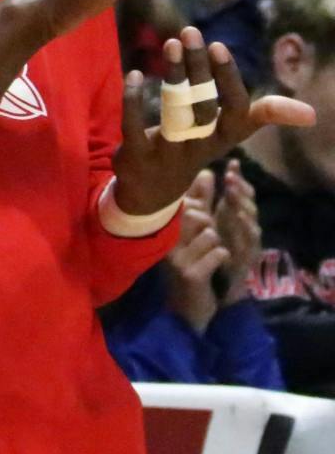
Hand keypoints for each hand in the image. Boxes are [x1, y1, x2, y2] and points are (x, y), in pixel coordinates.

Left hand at [113, 27, 314, 216]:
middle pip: (203, 105)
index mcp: (224, 138)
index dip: (230, 80)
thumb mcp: (227, 136)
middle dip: (199, 67)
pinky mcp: (137, 157)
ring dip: (173, 75)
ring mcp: (168, 153)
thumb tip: (311, 113)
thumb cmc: (194, 148)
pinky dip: (133, 100)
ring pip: (173, 112)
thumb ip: (259, 116)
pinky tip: (134, 73)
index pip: (238, 110)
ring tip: (172, 43)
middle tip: (191, 32)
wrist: (151, 193)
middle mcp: (200, 146)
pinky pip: (133, 127)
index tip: (219, 46)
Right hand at [164, 186, 226, 333]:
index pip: (184, 202)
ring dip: (218, 243)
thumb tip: (207, 171)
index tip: (204, 213)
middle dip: (210, 222)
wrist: (188, 310)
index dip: (199, 203)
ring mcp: (175, 258)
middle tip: (209, 238)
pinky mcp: (189, 274)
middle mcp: (164, 241)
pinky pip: (218, 252)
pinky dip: (223, 257)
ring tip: (211, 255)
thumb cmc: (193, 265)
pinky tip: (216, 266)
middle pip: (196, 214)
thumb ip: (201, 201)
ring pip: (210, 232)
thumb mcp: (196, 231)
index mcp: (164, 229)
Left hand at [214, 158, 261, 302]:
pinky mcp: (247, 259)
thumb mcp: (203, 224)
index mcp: (235, 218)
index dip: (239, 179)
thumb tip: (203, 172)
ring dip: (242, 206)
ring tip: (233, 192)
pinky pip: (249, 242)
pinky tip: (239, 218)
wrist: (208, 290)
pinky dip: (245, 229)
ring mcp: (249, 244)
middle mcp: (245, 229)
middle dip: (240, 190)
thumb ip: (204, 201)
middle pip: (249, 205)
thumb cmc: (208, 253)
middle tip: (230, 176)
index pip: (242, 195)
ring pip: (251, 222)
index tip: (232, 162)